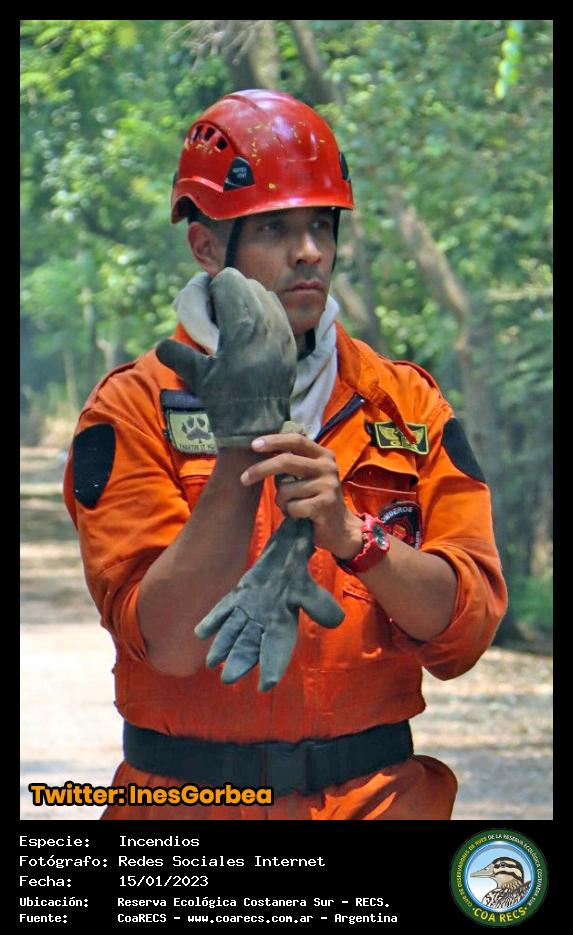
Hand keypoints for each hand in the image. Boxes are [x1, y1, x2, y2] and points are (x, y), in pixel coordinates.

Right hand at [155, 268, 296, 446]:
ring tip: (237, 322)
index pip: (228, 280)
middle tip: (220, 314)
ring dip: (249, 300)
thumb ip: (174, 354)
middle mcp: (266, 324)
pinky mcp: (290, 343)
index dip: (214, 289)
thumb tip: (162, 344)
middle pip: (246, 283)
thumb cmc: (225, 401)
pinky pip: (278, 311)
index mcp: (242, 326)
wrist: (258, 427)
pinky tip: (253, 333)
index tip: (209, 307)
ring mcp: (282, 332)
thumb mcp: (196, 376)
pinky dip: (264, 313)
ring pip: (265, 293)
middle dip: (231, 292)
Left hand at [194, 517, 344, 690]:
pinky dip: (214, 621)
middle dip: (241, 661)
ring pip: (235, 631)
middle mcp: (264, 620)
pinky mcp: (239, 596)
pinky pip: (224, 610)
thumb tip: (336, 620)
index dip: (273, 666)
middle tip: (227, 679)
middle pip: (251, 645)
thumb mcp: (309, 587)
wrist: (286, 549)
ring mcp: (249, 608)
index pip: (278, 649)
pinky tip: (201, 632)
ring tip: (212, 662)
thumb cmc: (299, 569)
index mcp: (283, 622)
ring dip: (224, 645)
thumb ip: (318, 605)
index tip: (266, 686)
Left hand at [240, 433, 363, 558]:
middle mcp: (327, 467)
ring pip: (286, 489)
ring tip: (293, 506)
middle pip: (286, 461)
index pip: (296, 440)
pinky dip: (291, 513)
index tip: (254, 445)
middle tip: (244, 478)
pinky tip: (302, 516)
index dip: (274, 441)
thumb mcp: (308, 475)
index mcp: (323, 455)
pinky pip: (293, 507)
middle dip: (261, 469)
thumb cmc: (316, 499)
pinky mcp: (325, 504)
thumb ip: (293, 462)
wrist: (340, 528)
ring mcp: (328, 485)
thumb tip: (260, 449)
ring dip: (282, 501)